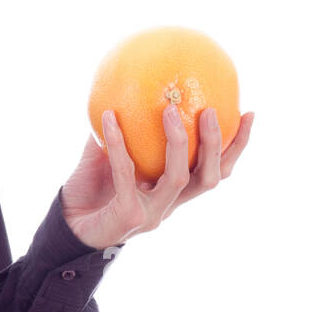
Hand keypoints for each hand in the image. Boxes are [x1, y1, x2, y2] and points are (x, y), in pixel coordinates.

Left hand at [60, 106, 254, 250]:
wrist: (64, 226)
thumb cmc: (88, 190)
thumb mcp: (107, 154)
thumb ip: (124, 129)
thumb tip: (129, 85)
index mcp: (172, 192)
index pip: (215, 170)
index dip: (235, 146)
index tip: (247, 113)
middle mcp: (168, 205)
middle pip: (209, 177)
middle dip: (216, 144)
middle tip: (211, 110)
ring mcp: (151, 213)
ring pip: (178, 178)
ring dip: (177, 142)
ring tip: (170, 110)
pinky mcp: (128, 216)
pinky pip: (125, 173)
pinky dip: (118, 143)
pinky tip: (108, 116)